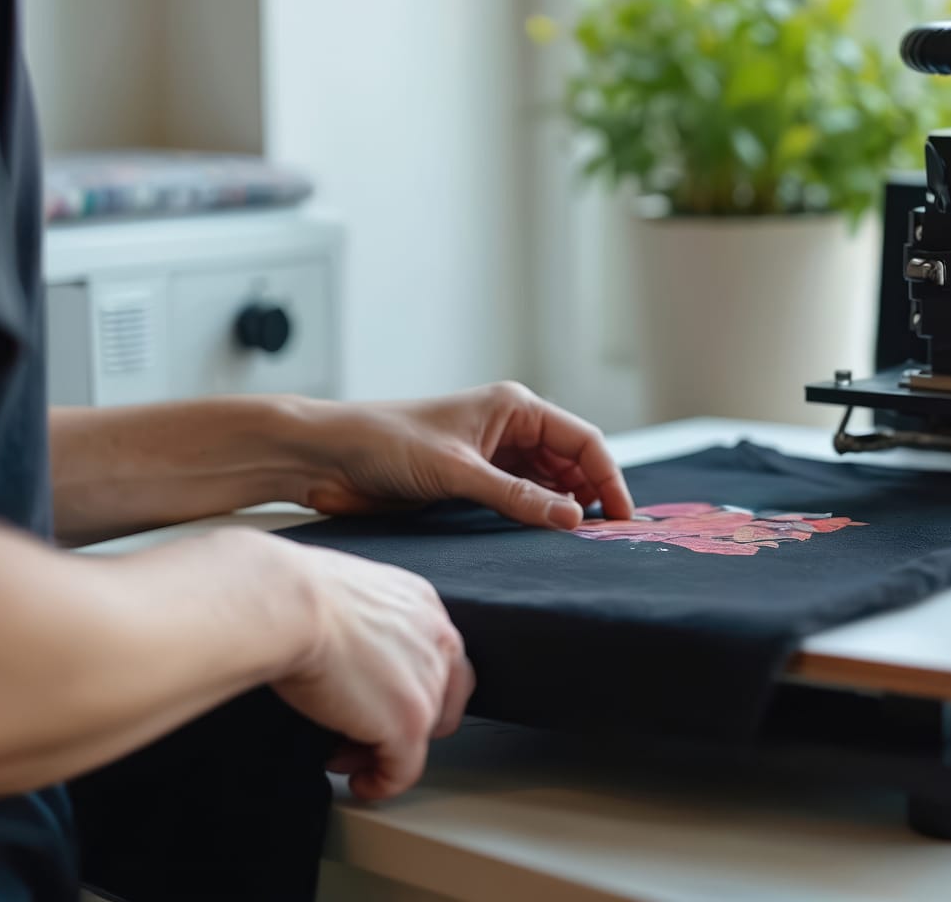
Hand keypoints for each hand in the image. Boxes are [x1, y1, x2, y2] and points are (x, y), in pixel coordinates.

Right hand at [264, 533, 473, 800]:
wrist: (289, 603)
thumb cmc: (293, 594)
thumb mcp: (343, 596)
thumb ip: (362, 624)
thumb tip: (339, 648)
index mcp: (420, 603)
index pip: (439, 656)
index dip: (407, 686)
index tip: (373, 700)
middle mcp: (436, 639)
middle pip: (440, 698)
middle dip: (399, 722)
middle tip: (361, 734)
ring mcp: (427, 684)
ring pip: (419, 735)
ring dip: (381, 751)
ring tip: (344, 756)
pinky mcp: (409, 722)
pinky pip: (404, 771)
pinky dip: (381, 784)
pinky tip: (358, 783)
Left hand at [295, 381, 634, 528]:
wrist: (328, 456)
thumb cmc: (384, 442)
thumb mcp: (456, 471)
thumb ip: (515, 496)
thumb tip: (571, 518)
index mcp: (513, 407)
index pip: (583, 441)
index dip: (608, 478)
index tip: (622, 517)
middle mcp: (509, 428)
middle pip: (572, 464)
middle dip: (591, 496)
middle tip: (606, 538)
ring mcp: (492, 457)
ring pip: (549, 484)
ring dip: (564, 509)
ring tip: (578, 543)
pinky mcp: (473, 482)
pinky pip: (520, 500)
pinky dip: (536, 518)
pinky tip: (542, 539)